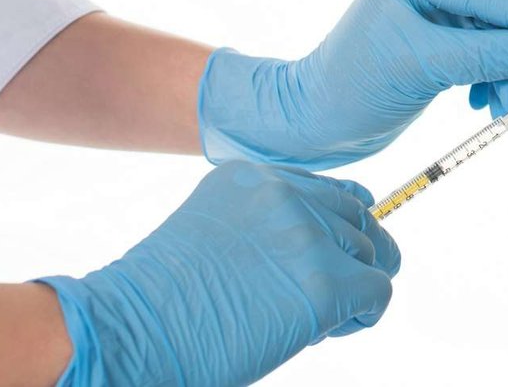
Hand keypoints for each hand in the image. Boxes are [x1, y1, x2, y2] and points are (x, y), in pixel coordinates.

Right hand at [36, 160, 398, 386]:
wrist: (131, 330)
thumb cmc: (159, 301)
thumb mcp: (211, 233)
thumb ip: (260, 224)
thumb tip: (318, 247)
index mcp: (252, 177)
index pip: (330, 190)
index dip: (341, 226)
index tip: (336, 252)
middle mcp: (285, 194)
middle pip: (358, 219)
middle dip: (354, 257)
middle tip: (333, 296)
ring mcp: (307, 236)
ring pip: (370, 254)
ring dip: (353, 289)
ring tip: (312, 319)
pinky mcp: (325, 282)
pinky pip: (377, 291)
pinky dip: (363, 315)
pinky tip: (329, 329)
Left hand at [197, 0, 507, 168]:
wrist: (313, 124)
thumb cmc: (352, 87)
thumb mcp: (421, 67)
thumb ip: (485, 55)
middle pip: (500, 8)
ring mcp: (435, 11)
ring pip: (498, 34)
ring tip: (503, 107)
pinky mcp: (441, 41)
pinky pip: (486, 52)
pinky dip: (493, 78)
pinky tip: (482, 102)